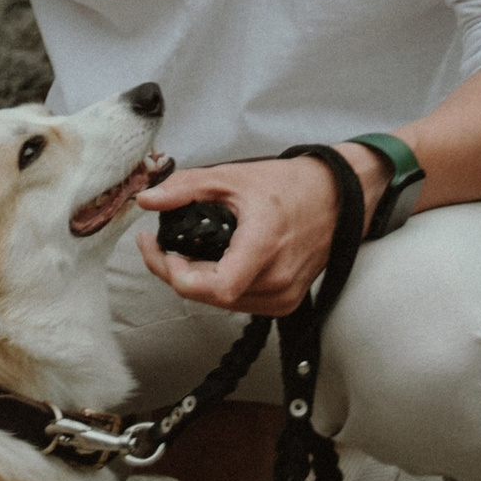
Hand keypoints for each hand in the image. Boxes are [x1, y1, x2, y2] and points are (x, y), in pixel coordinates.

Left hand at [134, 153, 360, 315]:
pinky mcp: (286, 302)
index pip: (215, 287)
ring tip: (184, 251)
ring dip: (197, 281)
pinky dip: (220, 286)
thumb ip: (185, 188)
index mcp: (263, 246)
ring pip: (223, 303)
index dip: (176, 273)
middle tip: (160, 245)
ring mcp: (283, 296)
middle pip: (210, 296)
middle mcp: (276, 279)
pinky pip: (241, 303)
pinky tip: (213, 263)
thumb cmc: (288, 186)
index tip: (157, 247)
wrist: (334, 198)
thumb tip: (147, 201)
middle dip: (177, 272)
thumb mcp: (231, 177)